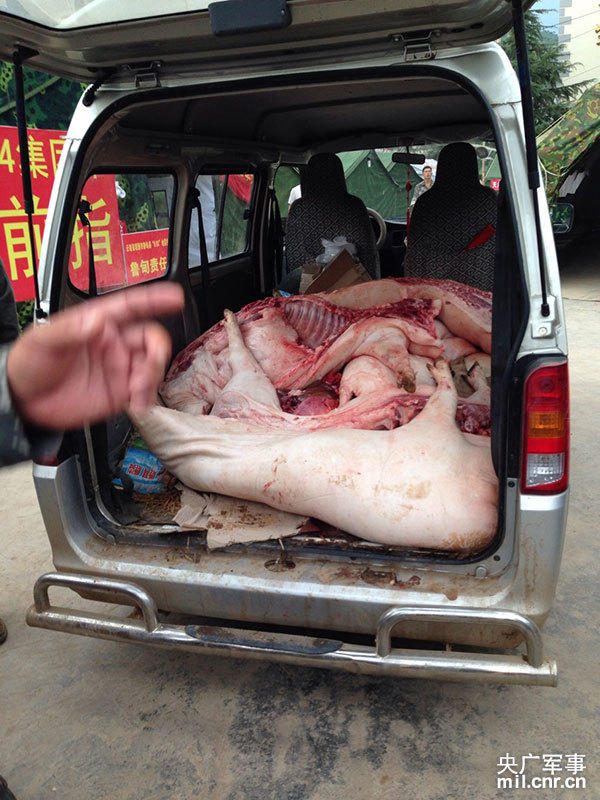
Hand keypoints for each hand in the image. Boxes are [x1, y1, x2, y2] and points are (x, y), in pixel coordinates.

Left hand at [6, 283, 183, 429]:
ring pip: (151, 367)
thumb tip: (95, 322)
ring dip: (151, 377)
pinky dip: (146, 398)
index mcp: (97, 323)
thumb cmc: (29, 363)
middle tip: (151, 364)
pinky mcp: (119, 393)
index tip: (175, 297)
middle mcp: (113, 344)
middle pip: (151, 339)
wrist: (23, 401)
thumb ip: (69, 330)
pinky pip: (144, 393)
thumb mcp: (42, 340)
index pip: (131, 306)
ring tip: (137, 391)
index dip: (155, 299)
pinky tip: (137, 404)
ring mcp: (118, 368)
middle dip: (158, 351)